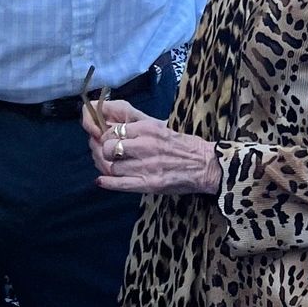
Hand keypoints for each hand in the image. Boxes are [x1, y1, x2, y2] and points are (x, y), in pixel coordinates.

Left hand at [88, 101, 218, 194]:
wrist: (205, 165)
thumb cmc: (182, 144)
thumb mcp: (160, 125)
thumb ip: (136, 123)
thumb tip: (112, 123)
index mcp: (147, 128)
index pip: (112, 130)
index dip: (105, 136)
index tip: (106, 140)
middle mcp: (144, 145)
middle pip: (107, 148)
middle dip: (103, 152)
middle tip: (107, 154)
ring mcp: (146, 166)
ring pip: (112, 167)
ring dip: (110, 168)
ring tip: (113, 167)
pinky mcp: (149, 184)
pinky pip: (119, 184)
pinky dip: (107, 183)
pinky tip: (102, 181)